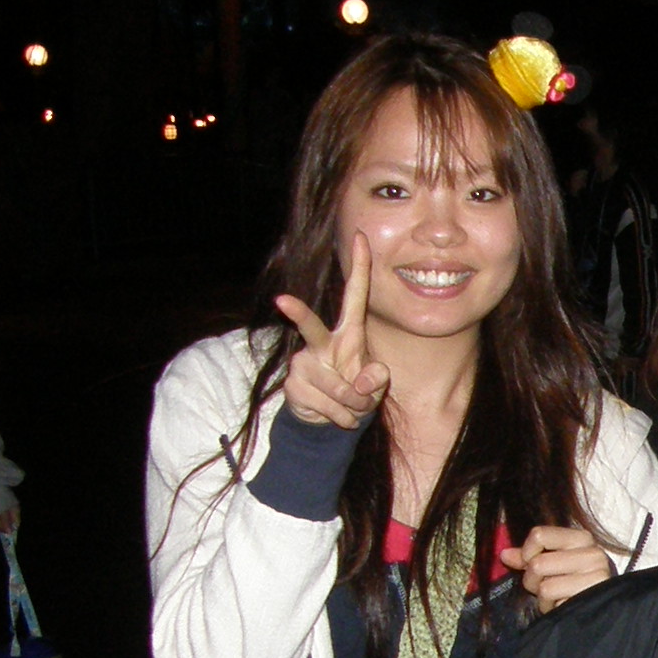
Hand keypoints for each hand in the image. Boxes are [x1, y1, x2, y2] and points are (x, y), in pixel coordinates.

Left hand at [0, 499, 21, 535]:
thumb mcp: (2, 510)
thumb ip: (5, 521)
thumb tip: (9, 532)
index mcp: (15, 509)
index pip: (16, 523)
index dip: (12, 529)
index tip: (6, 533)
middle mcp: (11, 510)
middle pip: (10, 522)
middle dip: (3, 526)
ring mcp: (4, 508)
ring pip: (3, 520)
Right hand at [273, 238, 389, 429]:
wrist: (327, 420)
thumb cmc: (356, 392)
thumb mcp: (374, 387)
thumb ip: (376, 380)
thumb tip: (364, 382)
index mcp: (348, 333)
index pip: (355, 295)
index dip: (361, 266)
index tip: (360, 237)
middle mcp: (322, 343)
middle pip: (311, 327)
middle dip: (297, 314)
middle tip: (282, 300)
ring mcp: (304, 363)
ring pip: (337, 387)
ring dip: (353, 406)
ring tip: (352, 409)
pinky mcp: (294, 386)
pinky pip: (328, 406)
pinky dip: (341, 417)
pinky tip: (337, 415)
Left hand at [508, 524, 614, 607]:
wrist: (607, 605)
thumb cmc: (575, 580)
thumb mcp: (554, 561)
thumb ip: (529, 556)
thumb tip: (504, 554)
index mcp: (582, 538)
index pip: (539, 535)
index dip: (526, 552)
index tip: (530, 562)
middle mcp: (593, 554)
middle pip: (538, 564)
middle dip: (533, 581)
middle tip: (544, 587)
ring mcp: (596, 577)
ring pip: (545, 587)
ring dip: (544, 599)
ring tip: (556, 598)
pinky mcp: (593, 599)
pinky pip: (556, 605)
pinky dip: (554, 609)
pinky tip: (565, 606)